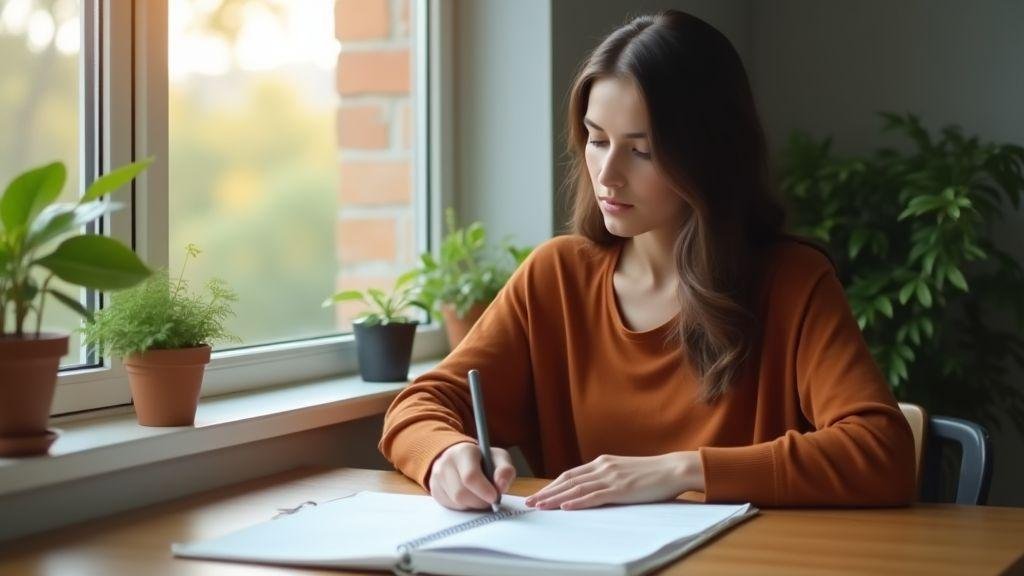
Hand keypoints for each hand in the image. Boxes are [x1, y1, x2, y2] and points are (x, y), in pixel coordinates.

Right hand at [428, 441, 516, 510]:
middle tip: (490, 499)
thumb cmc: (483, 460)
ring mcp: (437, 477)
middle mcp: (446, 463)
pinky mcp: (435, 490)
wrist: (460, 458)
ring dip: (473, 504)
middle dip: (480, 501)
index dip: (484, 490)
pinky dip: (464, 506)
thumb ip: (505, 470)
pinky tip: (469, 497)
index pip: (470, 476)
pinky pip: (451, 506)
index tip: (494, 497)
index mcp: (463, 452)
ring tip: (480, 495)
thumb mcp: (498, 459)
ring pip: (456, 502)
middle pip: (461, 493)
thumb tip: (501, 486)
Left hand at [524, 451, 703, 510]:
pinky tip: (566, 507)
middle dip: (547, 492)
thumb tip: (593, 487)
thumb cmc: (651, 473)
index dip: (552, 485)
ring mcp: (611, 477)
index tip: (538, 494)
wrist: (673, 469)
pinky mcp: (621, 489)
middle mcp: (602, 467)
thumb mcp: (624, 471)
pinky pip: (595, 496)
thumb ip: (607, 477)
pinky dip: (578, 502)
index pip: (570, 474)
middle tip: (530, 502)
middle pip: (568, 481)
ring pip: (576, 489)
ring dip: (556, 498)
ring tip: (540, 506)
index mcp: (602, 462)